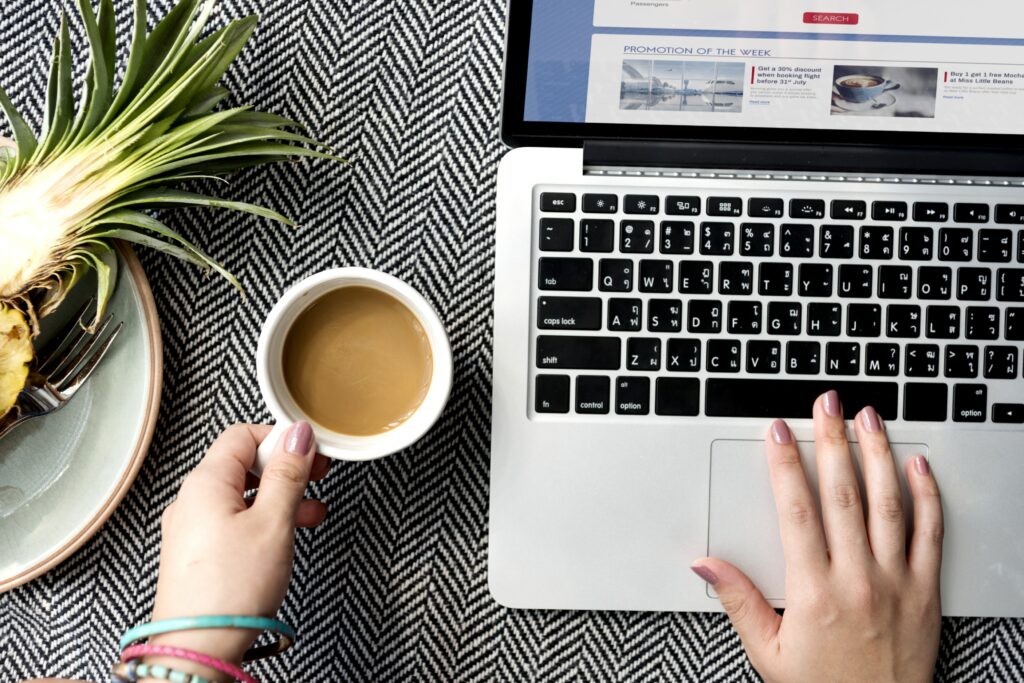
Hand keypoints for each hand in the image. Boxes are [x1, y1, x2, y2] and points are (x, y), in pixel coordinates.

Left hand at [145, 423, 330, 679]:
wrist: (199, 647)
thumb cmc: (230, 590)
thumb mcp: (273, 522)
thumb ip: (288, 474)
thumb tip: (298, 435)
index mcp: (205, 482)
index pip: (243, 434)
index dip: (280, 438)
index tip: (310, 452)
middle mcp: (191, 500)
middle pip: (242, 463)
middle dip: (284, 468)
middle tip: (315, 478)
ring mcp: (192, 528)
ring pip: (241, 495)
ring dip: (279, 497)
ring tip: (310, 514)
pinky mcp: (198, 554)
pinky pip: (233, 521)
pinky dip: (263, 521)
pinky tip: (284, 537)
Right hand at [692, 391, 942, 682]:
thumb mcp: (767, 653)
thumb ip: (737, 600)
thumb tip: (705, 563)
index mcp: (814, 592)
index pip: (797, 511)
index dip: (784, 465)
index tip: (778, 432)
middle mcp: (858, 580)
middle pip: (842, 495)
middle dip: (831, 442)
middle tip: (824, 404)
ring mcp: (896, 583)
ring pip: (888, 505)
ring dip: (876, 455)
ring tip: (867, 418)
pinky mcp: (926, 592)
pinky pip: (931, 535)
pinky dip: (927, 496)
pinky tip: (916, 465)